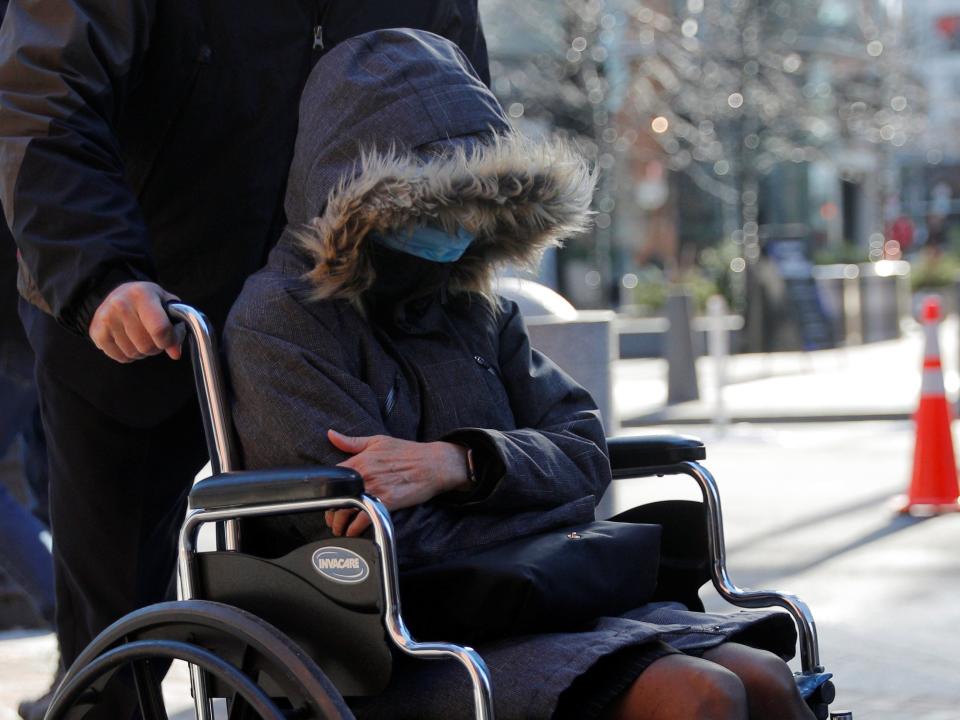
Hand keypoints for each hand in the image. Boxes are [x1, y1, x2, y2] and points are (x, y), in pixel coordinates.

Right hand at [88, 281, 184, 362]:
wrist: (119, 294)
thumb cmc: (147, 301)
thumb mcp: (167, 305)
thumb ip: (176, 327)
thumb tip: (175, 353)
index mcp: (142, 294)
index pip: (160, 329)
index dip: (170, 340)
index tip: (171, 339)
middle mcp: (121, 304)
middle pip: (146, 345)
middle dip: (156, 347)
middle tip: (155, 337)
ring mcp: (106, 318)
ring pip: (134, 354)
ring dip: (142, 352)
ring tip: (141, 337)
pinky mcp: (96, 331)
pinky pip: (120, 357)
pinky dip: (128, 355)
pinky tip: (129, 340)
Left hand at [323, 429, 469, 536]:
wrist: (433, 464)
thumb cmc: (407, 452)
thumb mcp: (378, 441)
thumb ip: (351, 441)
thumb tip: (330, 434)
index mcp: (359, 460)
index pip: (331, 478)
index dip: (326, 491)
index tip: (328, 499)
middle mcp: (364, 475)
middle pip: (335, 498)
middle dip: (330, 513)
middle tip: (332, 520)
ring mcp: (374, 489)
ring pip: (346, 511)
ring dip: (339, 524)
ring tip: (340, 529)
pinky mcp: (386, 502)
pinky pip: (363, 519)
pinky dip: (355, 529)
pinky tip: (354, 532)